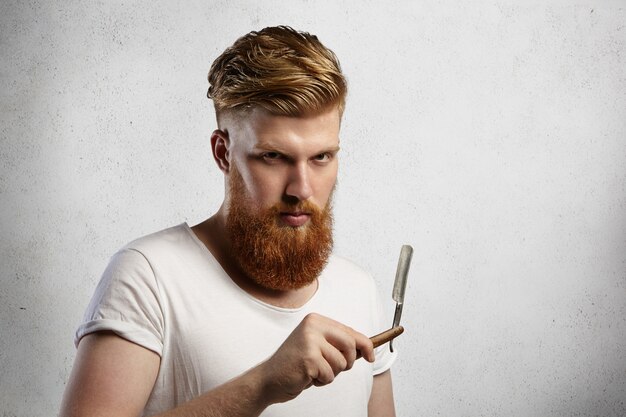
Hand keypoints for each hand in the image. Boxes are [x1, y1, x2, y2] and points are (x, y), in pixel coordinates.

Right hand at [258, 313, 374, 403]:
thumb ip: (338, 344)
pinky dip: (321, 381)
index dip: (365, 345)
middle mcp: (312, 326)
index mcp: (315, 320)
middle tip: (331, 368)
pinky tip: (307, 377)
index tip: (371, 355)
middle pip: (350, 345)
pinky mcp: (308, 358)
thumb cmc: (296, 364)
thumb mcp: (318, 347)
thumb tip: (367, 348)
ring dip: (330, 373)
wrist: (269, 378)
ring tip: (314, 371)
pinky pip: (329, 375)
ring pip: (341, 363)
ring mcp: (310, 341)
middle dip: (347, 362)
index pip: (349, 331)